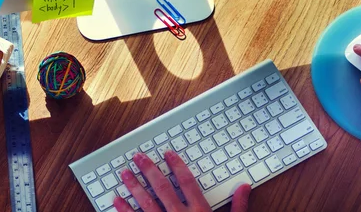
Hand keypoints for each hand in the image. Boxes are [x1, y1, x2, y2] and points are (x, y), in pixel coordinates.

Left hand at [113, 150, 250, 211]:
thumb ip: (238, 207)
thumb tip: (244, 186)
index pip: (186, 182)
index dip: (177, 165)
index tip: (167, 154)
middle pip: (162, 188)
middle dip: (149, 170)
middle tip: (138, 157)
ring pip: (145, 203)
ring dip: (133, 187)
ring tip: (124, 174)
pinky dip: (124, 211)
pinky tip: (116, 200)